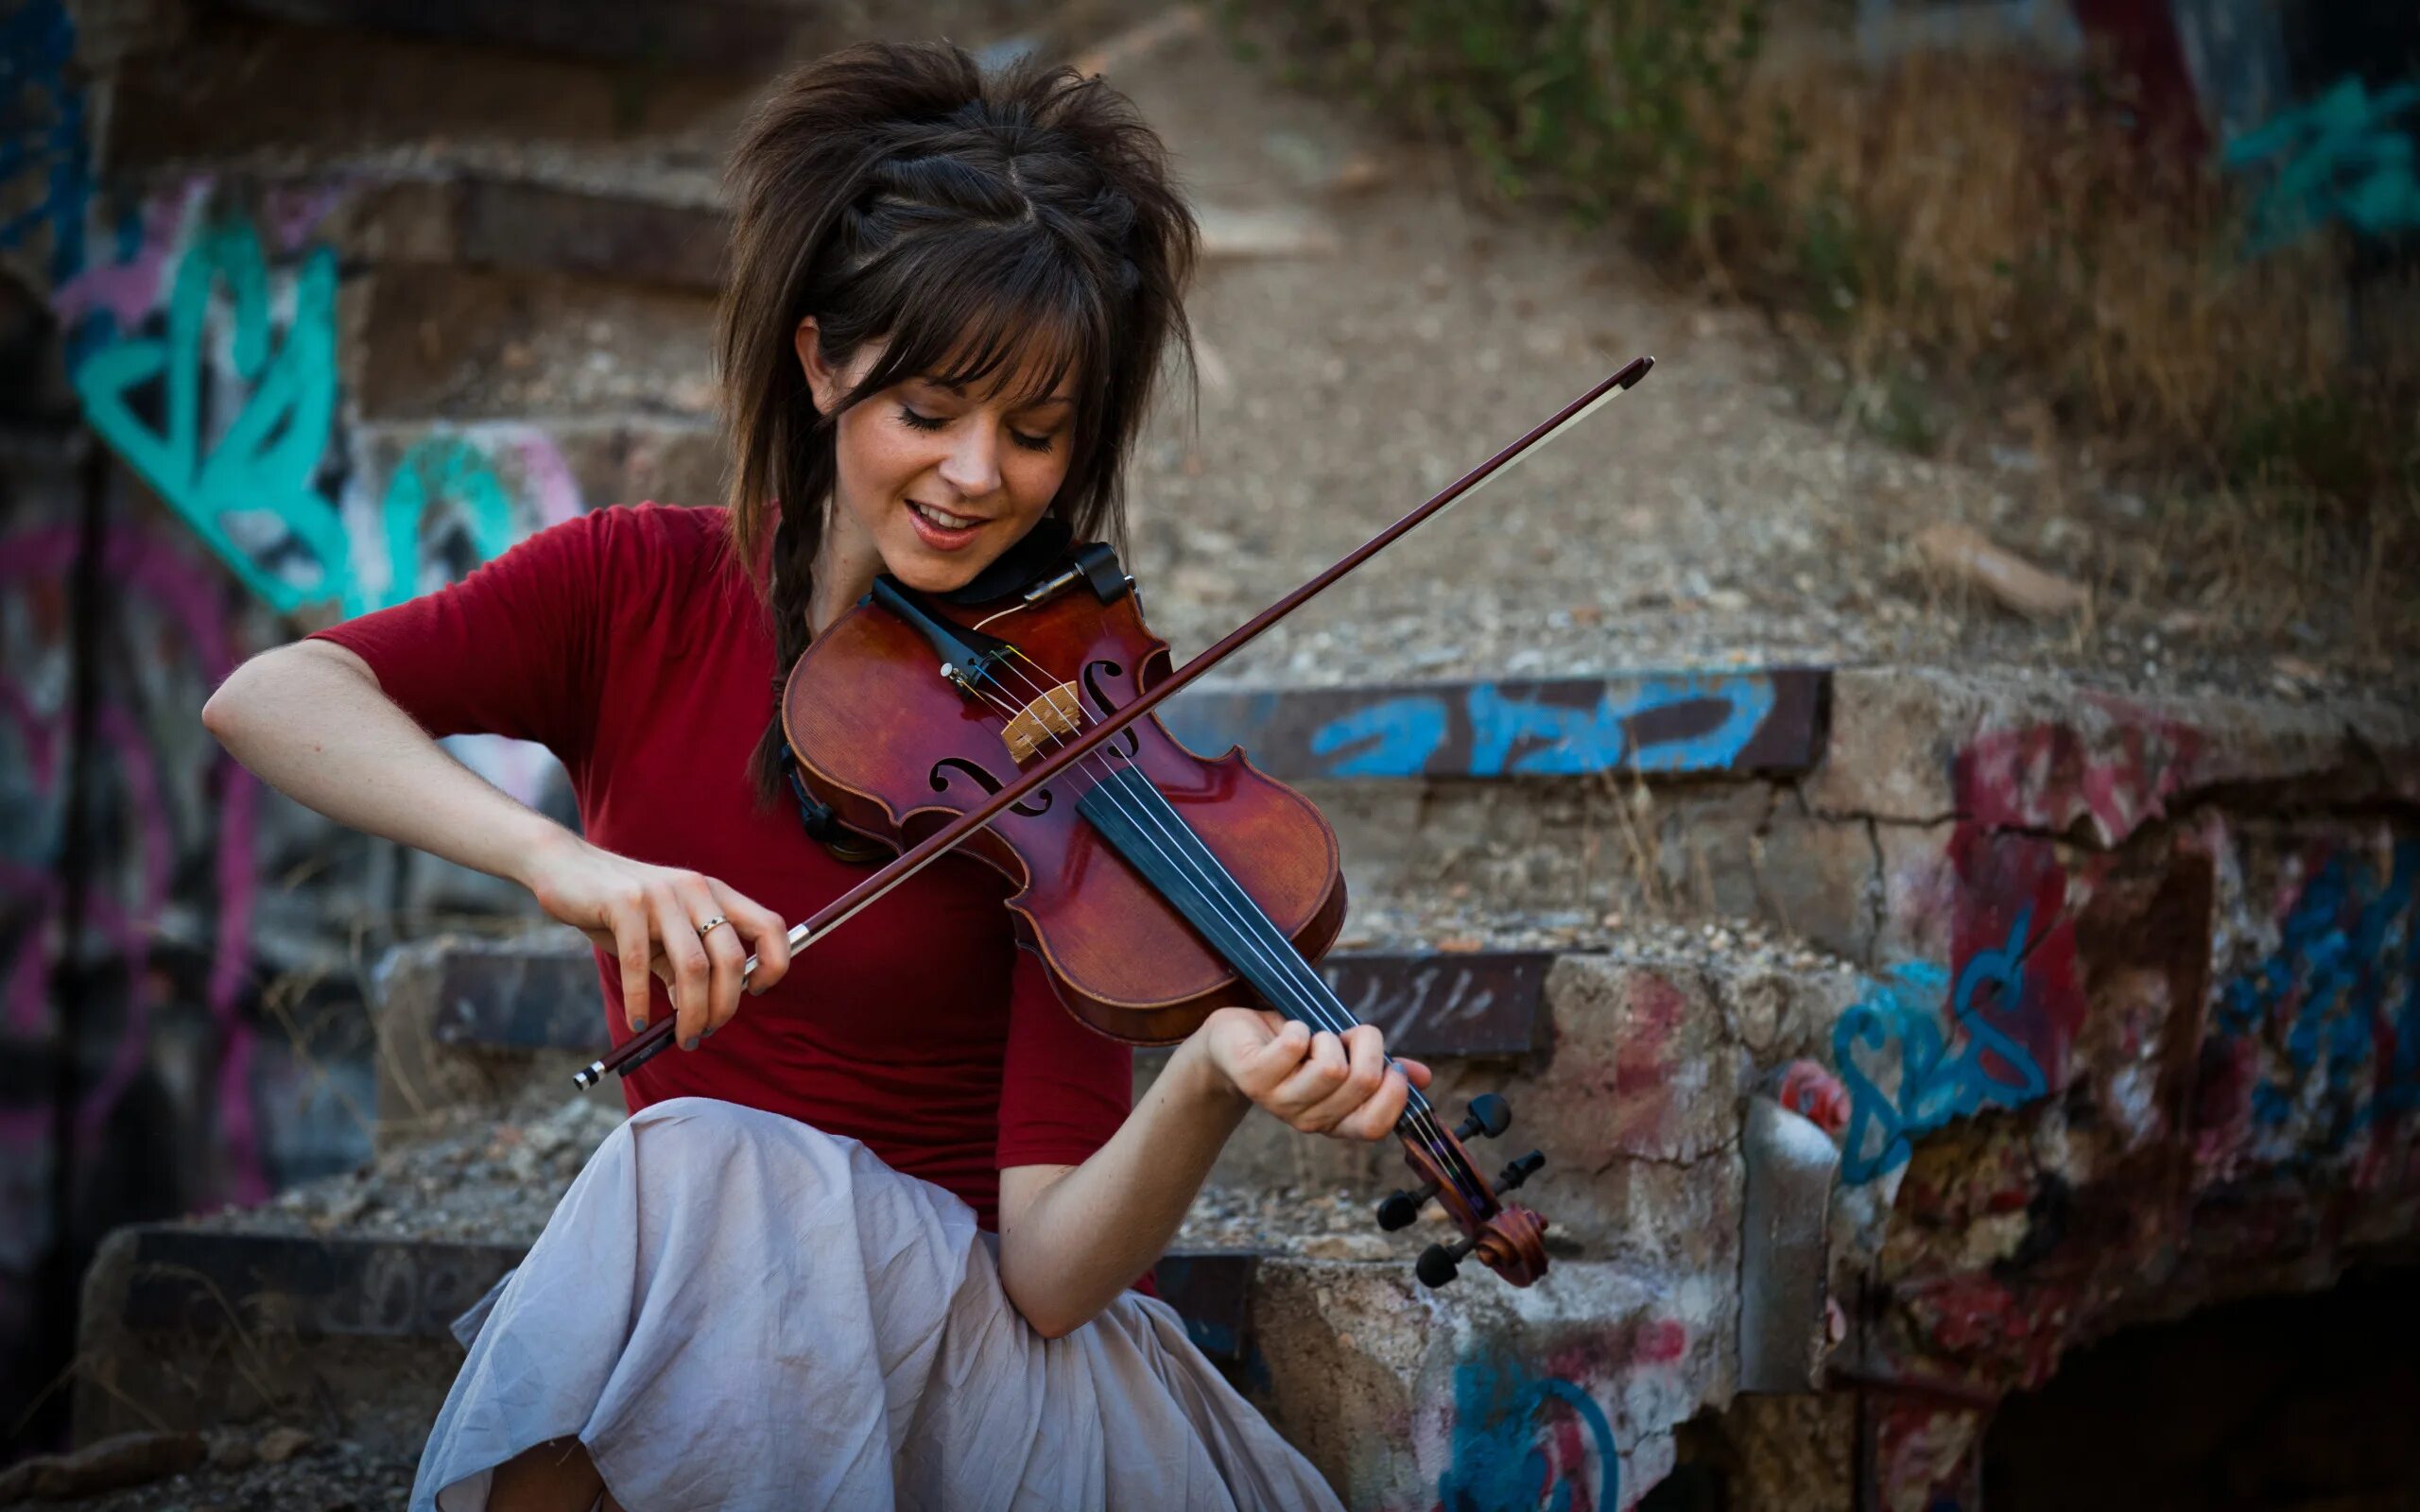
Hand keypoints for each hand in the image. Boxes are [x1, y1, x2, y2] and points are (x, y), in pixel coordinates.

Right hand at [518, 831, 791, 1048]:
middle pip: (731, 958)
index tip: (755, 992)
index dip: (775, 963)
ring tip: (682, 1037)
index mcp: (714, 894)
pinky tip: (639, 1023)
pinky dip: (641, 1001)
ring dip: (692, 1013)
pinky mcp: (625, 904)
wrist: (564, 866)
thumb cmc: (620, 908)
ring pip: (694, 967)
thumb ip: (685, 965)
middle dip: (724, 1006)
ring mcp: (662, 895)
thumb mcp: (662, 933)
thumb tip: (701, 1012)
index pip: (769, 926)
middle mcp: (696, 889)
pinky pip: (640, 964)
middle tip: (706, 1032)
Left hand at [1192, 1007, 1431, 1140]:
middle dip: (1365, 1045)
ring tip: (1314, 1036)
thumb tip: (1422, 1078)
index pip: (1375, 1127)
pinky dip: (1300, 1027)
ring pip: (1331, 1068)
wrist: (1234, 1042)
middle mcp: (1309, 1120)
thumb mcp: (1342, 1057)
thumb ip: (1380, 1069)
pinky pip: (1296, 1047)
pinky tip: (1288, 1031)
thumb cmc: (1292, 1048)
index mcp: (1335, 1120)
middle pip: (1362, 1084)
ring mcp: (1279, 1101)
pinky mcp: (1254, 1077)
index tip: (1390, 1065)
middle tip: (1347, 1036)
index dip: (1393, 1093)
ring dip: (1329, 1037)